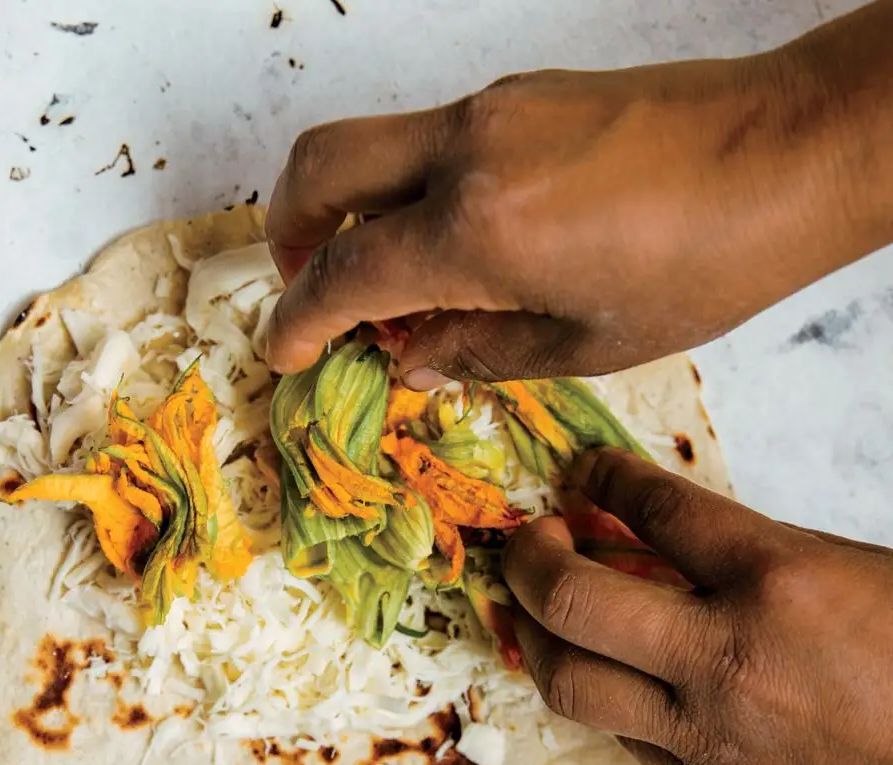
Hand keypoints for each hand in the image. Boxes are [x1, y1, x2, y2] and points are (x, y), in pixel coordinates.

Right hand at [265, 5, 892, 383]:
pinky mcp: (519, 92)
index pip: (344, 272)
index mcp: (478, 229)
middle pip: (318, 167)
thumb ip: (474, 351)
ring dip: (349, 211)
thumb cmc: (704, 263)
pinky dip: (406, 192)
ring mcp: (490, 108)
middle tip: (310, 291)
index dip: (299, 319)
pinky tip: (454, 245)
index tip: (283, 352)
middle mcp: (465, 151)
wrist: (792, 150)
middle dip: (288, 234)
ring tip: (388, 282)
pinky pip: (426, 141)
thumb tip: (407, 360)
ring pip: (369, 145)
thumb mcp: (583, 342)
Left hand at [502, 448, 892, 764]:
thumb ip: (751, 555)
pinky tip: (604, 669)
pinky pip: (618, 731)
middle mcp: (726, 654)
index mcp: (779, 578)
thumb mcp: (851, 574)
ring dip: (533, 633)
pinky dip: (600, 689)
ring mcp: (708, 732)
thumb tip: (652, 537)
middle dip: (528, 555)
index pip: (656, 508)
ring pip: (568, 679)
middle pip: (571, 597)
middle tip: (529, 539)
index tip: (582, 471)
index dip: (605, 477)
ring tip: (534, 608)